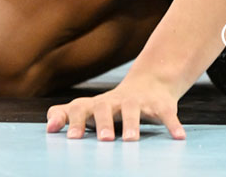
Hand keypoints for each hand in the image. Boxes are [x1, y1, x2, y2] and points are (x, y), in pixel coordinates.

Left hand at [46, 76, 184, 141]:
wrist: (149, 83)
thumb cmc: (112, 105)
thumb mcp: (90, 109)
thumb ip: (67, 115)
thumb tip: (48, 127)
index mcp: (97, 104)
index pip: (80, 108)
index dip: (74, 121)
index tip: (70, 138)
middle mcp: (115, 101)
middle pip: (105, 107)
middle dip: (104, 123)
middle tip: (104, 141)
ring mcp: (139, 101)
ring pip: (133, 110)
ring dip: (132, 124)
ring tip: (131, 141)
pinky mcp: (160, 104)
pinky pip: (167, 114)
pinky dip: (173, 124)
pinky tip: (178, 137)